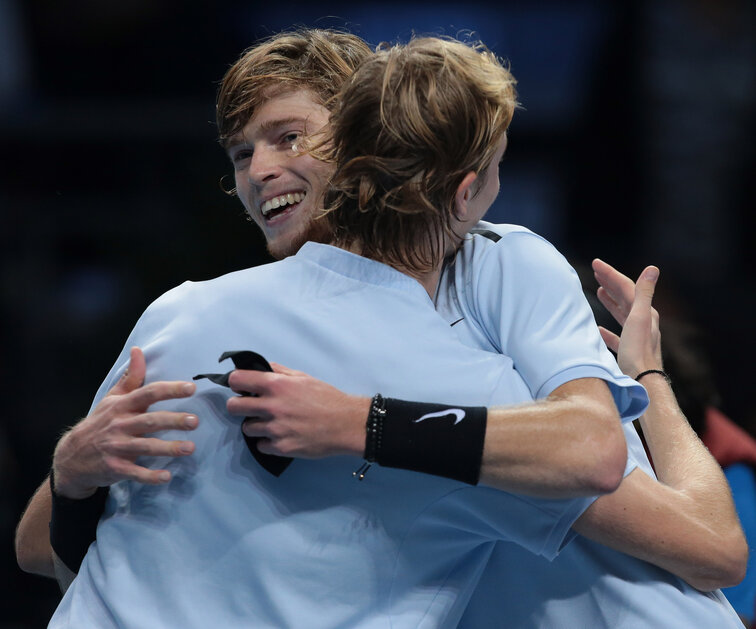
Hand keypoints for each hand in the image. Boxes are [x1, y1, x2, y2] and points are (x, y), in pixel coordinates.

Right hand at [52, 347, 197, 498]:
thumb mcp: (113, 398)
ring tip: (190, 448)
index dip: (170, 389)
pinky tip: (167, 477)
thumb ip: (131, 377)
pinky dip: (150, 476)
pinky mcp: (115, 468)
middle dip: (173, 420)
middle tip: (195, 421)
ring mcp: (116, 447)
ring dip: (168, 448)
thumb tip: (139, 350)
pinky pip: (135, 473)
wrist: (71, 457)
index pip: (148, 393)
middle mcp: (120, 425)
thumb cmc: (101, 423)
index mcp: (122, 406)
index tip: (192, 387)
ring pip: (146, 447)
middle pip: (150, 421)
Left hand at [226, 364, 369, 458]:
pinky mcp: (281, 447)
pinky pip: (261, 445)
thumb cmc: (327, 398)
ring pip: (246, 428)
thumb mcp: (303, 377)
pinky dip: (268, 442)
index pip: (237, 380)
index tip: (240, 387)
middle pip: (233, 407)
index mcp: (276, 385)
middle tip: (249, 407)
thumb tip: (260, 368)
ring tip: (270, 423)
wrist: (345, 424)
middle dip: (238, 406)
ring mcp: (275, 429)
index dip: (236, 382)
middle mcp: (272, 406)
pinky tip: (280, 436)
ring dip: (255, 425)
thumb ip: (279, 372)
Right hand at [592, 259, 662, 377]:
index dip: (611, 274)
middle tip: (596, 272)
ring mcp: (636, 337)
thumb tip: (653, 268)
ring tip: (599, 293)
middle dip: (610, 284)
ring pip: (621, 314)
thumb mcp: (640, 318)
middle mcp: (643, 323)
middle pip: (625, 298)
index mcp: (645, 313)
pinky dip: (607, 330)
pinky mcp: (629, 351)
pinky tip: (598, 330)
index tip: (596, 264)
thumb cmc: (638, 351)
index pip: (626, 287)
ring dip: (610, 302)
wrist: (642, 381)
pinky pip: (617, 337)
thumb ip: (644, 293)